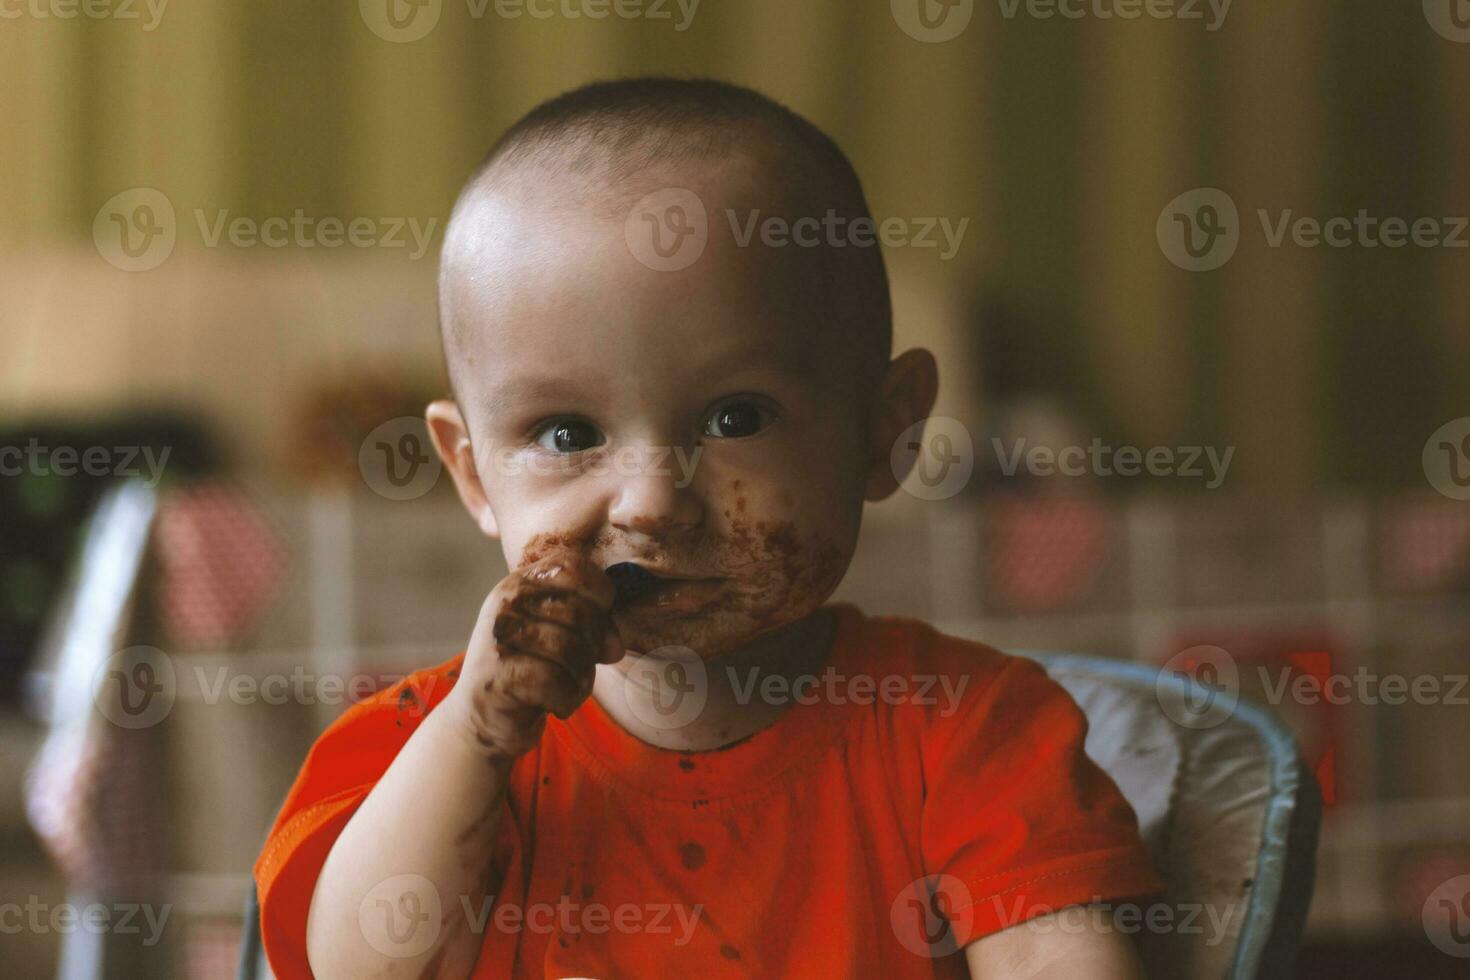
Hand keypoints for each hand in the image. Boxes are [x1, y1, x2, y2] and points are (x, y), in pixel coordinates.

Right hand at [446, 552, 624, 760]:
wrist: (482, 718)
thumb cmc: (531, 669)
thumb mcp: (561, 636)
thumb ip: (594, 628)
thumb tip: (616, 647)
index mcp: (521, 582)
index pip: (575, 566)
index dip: (599, 593)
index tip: (596, 621)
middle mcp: (507, 603)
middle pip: (581, 612)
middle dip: (592, 646)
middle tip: (578, 667)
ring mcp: (499, 638)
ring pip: (572, 649)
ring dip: (582, 677)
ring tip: (568, 686)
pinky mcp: (499, 676)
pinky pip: (557, 682)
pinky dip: (567, 699)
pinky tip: (556, 704)